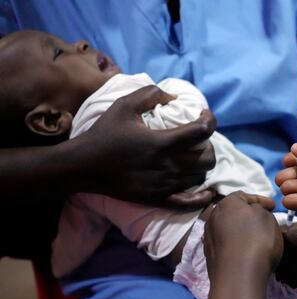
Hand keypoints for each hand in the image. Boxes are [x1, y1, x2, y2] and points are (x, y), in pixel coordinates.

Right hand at [73, 85, 216, 209]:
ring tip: (194, 156)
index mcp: (162, 142)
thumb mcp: (123, 105)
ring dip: (202, 165)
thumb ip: (149, 94)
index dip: (209, 120)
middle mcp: (167, 166)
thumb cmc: (104, 134)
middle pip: (207, 158)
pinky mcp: (158, 199)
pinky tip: (207, 191)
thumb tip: (174, 98)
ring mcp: (164, 185)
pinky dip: (203, 197)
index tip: (203, 114)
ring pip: (201, 177)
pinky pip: (190, 203)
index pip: (202, 131)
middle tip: (197, 139)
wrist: (83, 166)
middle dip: (208, 145)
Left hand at [203, 192, 281, 283]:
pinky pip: (225, 244)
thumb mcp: (267, 217)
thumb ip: (260, 209)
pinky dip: (235, 244)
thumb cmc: (257, 240)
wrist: (238, 275)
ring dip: (240, 230)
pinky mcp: (209, 256)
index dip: (261, 199)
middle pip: (233, 212)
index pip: (244, 195)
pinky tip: (244, 251)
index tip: (273, 206)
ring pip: (227, 229)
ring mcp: (208, 238)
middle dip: (247, 215)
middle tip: (263, 220)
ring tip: (254, 237)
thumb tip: (253, 212)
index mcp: (226, 203)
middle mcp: (212, 218)